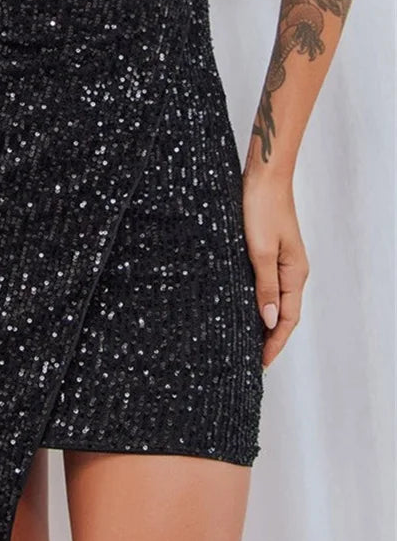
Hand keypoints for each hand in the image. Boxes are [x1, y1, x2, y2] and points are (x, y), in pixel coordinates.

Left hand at [242, 171, 309, 369]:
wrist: (263, 176)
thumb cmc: (261, 208)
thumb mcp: (259, 250)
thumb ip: (265, 286)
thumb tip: (269, 320)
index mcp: (294, 273)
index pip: (288, 319)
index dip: (274, 343)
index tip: (261, 364)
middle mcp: (292, 269)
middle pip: (284, 312)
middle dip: (270, 337)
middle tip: (252, 360)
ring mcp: (282, 259)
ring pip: (275, 298)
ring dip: (264, 320)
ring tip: (247, 340)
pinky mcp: (270, 249)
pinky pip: (268, 283)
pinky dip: (259, 299)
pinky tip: (245, 305)